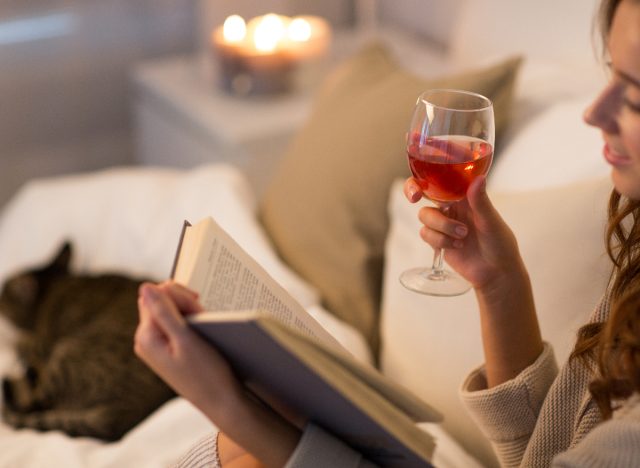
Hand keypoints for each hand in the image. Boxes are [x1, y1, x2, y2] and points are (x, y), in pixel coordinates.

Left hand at [134, 281, 301, 465]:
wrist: (220, 402)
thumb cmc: (207, 373)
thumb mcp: (186, 339)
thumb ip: (164, 312)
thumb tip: (145, 286)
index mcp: (146, 336)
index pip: (155, 294)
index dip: (178, 295)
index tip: (197, 307)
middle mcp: (146, 339)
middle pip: (160, 301)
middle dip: (183, 303)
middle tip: (202, 316)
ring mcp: (156, 345)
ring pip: (170, 311)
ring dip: (189, 312)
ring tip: (204, 328)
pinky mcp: (167, 349)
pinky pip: (174, 324)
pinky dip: (190, 323)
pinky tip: (201, 335)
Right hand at [405, 176, 542, 385]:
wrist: (499, 281)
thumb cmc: (503, 250)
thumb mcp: (494, 227)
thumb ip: (481, 204)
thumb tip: (475, 181)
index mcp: (468, 198)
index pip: (442, 179)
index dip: (427, 175)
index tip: (418, 181)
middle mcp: (454, 208)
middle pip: (426, 194)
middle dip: (423, 199)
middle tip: (417, 198)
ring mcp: (445, 226)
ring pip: (425, 218)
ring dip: (439, 227)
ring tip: (461, 238)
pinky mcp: (439, 243)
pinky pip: (425, 234)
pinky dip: (435, 240)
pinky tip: (452, 247)